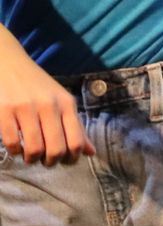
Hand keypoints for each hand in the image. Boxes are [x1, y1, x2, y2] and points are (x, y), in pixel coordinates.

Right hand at [0, 41, 93, 165]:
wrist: (9, 63)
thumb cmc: (38, 86)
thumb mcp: (61, 101)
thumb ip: (75, 126)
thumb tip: (91, 152)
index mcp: (67, 103)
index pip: (76, 141)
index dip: (71, 159)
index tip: (63, 161)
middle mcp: (49, 105)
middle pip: (56, 149)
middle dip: (50, 162)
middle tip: (44, 160)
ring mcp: (26, 108)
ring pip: (34, 149)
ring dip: (31, 159)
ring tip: (29, 155)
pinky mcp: (4, 110)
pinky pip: (12, 142)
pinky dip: (14, 151)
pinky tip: (15, 146)